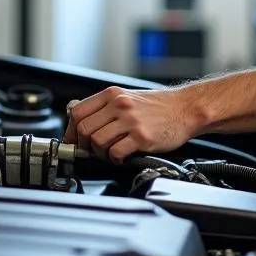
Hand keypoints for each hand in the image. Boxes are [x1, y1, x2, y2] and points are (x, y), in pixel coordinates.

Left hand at [63, 86, 199, 163]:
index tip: (73, 142)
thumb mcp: (127, 98)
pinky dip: (114, 159)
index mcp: (112, 95)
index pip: (77, 112)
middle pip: (83, 129)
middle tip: (92, 151)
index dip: (70, 131)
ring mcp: (130, 120)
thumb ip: (104, 108)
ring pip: (97, 141)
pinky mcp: (141, 137)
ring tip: (110, 154)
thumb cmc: (157, 106)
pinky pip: (115, 152)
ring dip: (100, 153)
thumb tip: (78, 121)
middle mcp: (119, 105)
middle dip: (83, 145)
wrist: (185, 109)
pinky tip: (122, 157)